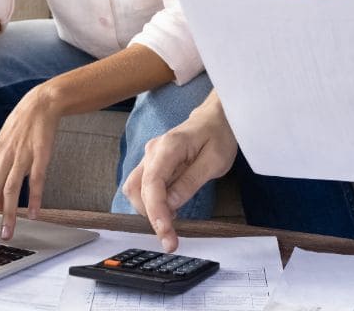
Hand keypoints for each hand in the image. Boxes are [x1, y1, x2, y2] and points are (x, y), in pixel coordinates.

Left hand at [0, 83, 62, 247]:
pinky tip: (34, 213)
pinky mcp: (39, 156)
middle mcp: (1, 162)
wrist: (38, 106)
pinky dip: (35, 198)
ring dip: (7, 216)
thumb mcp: (0, 151)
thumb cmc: (18, 130)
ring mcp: (20, 159)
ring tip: (6, 236)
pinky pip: (36, 180)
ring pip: (10, 191)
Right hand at [121, 97, 237, 251]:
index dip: (156, 212)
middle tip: (170, 236)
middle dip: (150, 215)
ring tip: (172, 222)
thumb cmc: (218, 136)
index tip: (166, 234)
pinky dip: (151, 203)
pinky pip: (143, 187)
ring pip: (135, 190)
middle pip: (136, 189)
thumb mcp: (215, 161)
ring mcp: (149, 157)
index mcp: (168, 147)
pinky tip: (169, 209)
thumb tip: (170, 205)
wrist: (215, 118)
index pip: (152, 184)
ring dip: (149, 210)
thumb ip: (191, 182)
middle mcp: (152, 151)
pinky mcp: (152, 164)